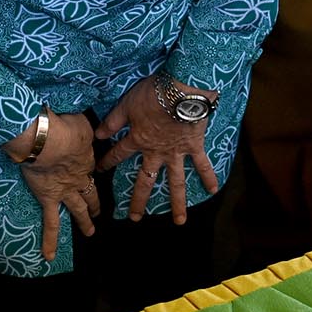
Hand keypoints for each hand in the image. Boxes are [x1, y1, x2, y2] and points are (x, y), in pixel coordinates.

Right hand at [14, 111, 100, 262]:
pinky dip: (50, 240)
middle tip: (100, 212)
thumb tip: (81, 126)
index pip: (92, 165)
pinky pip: (50, 223)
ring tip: (90, 232)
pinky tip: (49, 255)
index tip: (92, 168)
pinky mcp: (48, 200)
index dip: (92, 167)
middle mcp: (80, 177)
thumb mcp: (80, 121)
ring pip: (78, 209)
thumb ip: (82, 127)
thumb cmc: (62, 126)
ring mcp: (65, 191)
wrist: (46, 139)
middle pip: (90, 191)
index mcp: (87, 157)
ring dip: (84, 221)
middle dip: (96, 202)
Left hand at [98, 75, 219, 223]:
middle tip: (134, 218)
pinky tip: (213, 191)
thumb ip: (113, 121)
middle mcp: (156, 153)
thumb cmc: (152, 94)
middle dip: (138, 200)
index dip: (108, 162)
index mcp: (138, 140)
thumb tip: (98, 135)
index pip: (119, 154)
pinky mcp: (194, 147)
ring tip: (178, 221)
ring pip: (176, 182)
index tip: (99, 171)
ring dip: (177, 202)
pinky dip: (208, 177)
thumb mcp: (127, 104)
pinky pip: (202, 165)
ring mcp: (176, 153)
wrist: (181, 90)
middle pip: (145, 180)